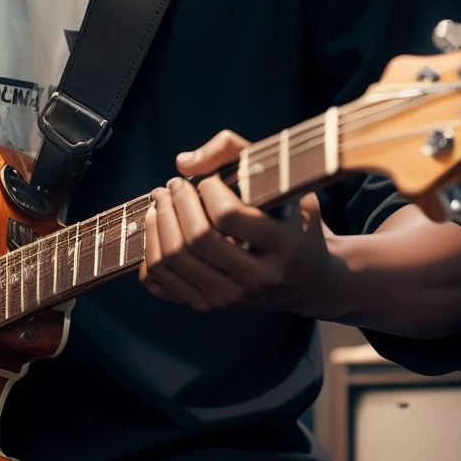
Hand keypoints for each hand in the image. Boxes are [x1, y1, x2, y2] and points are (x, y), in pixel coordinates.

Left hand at [140, 130, 338, 315]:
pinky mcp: (209, 307)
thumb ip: (238, 153)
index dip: (208, 189)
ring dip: (157, 222)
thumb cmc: (293, 220)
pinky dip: (150, 249)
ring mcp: (232, 297)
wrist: (309, 280)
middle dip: (176, 203)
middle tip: (173, 185)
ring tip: (161, 200)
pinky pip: (160, 280)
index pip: (228, 216)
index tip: (207, 180)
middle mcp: (259, 278)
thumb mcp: (284, 183)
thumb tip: (183, 162)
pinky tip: (157, 227)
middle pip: (196, 238)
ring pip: (173, 259)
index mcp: (284, 245)